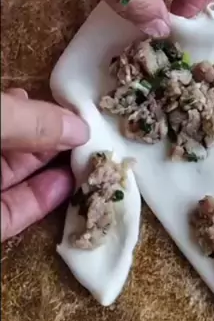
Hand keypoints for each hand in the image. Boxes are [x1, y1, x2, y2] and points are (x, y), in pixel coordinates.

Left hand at [1, 89, 89, 241]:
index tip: (81, 110)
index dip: (45, 110)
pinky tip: (69, 186)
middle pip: (21, 143)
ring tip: (92, 160)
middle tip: (94, 136)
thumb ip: (33, 121)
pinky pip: (17, 211)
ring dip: (58, 169)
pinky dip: (43, 200)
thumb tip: (81, 128)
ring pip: (22, 177)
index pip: (12, 110)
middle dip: (57, 139)